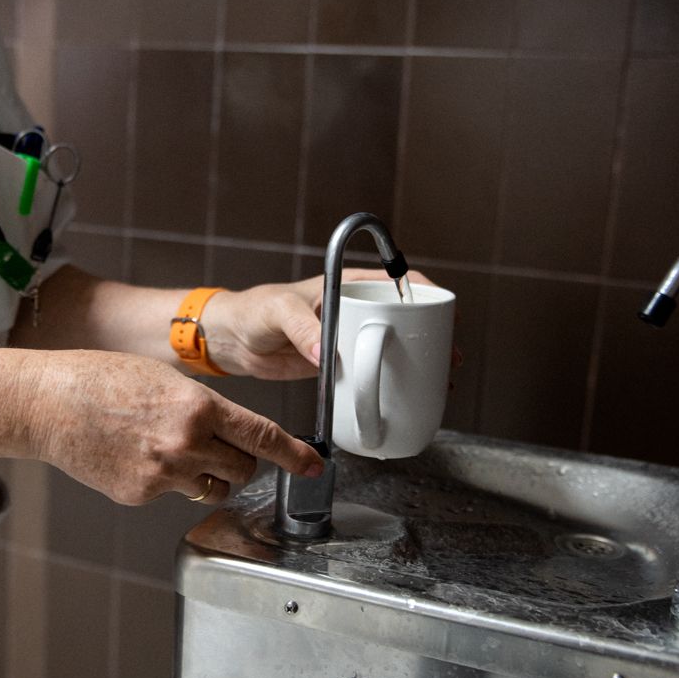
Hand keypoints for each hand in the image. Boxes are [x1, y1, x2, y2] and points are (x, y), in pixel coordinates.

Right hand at [20, 349, 324, 504]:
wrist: (48, 403)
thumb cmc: (102, 381)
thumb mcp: (166, 379)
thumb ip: (204, 407)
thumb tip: (232, 431)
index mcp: (198, 407)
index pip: (263, 437)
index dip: (295, 456)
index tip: (314, 467)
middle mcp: (186, 443)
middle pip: (244, 468)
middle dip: (240, 461)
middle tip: (217, 446)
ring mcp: (164, 475)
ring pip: (213, 488)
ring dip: (208, 476)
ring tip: (173, 451)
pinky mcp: (140, 495)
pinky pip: (173, 496)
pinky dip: (166, 483)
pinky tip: (138, 458)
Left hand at [199, 269, 437, 379]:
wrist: (231, 340)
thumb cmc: (251, 311)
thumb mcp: (277, 311)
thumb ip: (302, 327)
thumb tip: (326, 351)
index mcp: (344, 286)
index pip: (396, 281)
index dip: (424, 294)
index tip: (444, 310)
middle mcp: (352, 310)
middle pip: (404, 318)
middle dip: (431, 334)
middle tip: (447, 356)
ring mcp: (348, 338)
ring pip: (392, 347)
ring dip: (416, 362)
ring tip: (437, 379)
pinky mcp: (338, 364)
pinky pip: (370, 371)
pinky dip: (389, 382)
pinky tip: (403, 395)